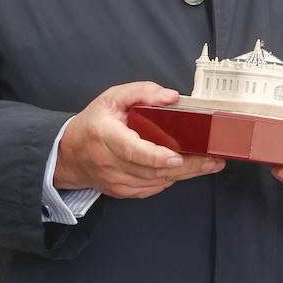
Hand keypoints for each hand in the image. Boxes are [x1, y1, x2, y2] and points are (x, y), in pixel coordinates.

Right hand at [56, 82, 224, 197]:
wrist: (69, 154)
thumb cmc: (94, 123)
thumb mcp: (113, 98)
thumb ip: (142, 91)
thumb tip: (172, 97)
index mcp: (105, 136)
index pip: (132, 150)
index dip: (156, 156)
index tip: (177, 157)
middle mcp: (109, 162)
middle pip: (152, 170)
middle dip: (187, 166)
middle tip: (213, 161)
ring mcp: (116, 180)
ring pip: (155, 181)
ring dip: (184, 174)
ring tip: (209, 164)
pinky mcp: (122, 191)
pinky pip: (152, 188)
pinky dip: (170, 179)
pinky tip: (185, 170)